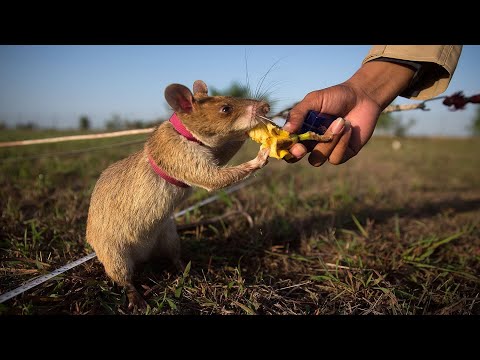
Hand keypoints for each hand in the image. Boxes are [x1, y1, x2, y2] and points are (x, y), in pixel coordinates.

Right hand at [282, 61, 415, 165]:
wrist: (363, 97)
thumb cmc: (336, 96)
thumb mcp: (314, 100)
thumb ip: (298, 114)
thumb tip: (286, 130)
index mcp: (300, 130)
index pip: (286, 144)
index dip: (286, 148)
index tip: (291, 143)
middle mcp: (310, 142)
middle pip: (295, 158)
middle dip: (297, 154)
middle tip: (301, 148)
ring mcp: (326, 150)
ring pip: (317, 159)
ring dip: (327, 141)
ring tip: (340, 121)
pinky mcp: (343, 154)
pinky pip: (335, 158)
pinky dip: (341, 143)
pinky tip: (349, 128)